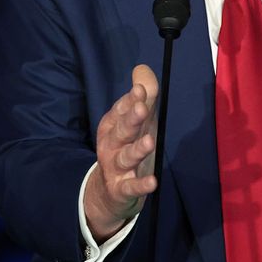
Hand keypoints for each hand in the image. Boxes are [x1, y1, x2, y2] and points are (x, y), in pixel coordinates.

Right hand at [84, 64, 159, 242]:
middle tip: (141, 108)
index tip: (140, 90)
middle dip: (131, 119)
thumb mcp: (136, 121)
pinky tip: (153, 182)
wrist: (109, 193)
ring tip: (150, 142)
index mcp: (112, 126)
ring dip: (137, 150)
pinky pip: (131, 187)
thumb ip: (142, 96)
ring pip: (126, 157)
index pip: (120, 111)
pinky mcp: (122, 189)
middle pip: (121, 131)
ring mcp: (115, 168)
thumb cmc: (127, 147)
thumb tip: (142, 69)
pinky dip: (141, 185)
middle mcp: (111, 145)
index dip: (129, 101)